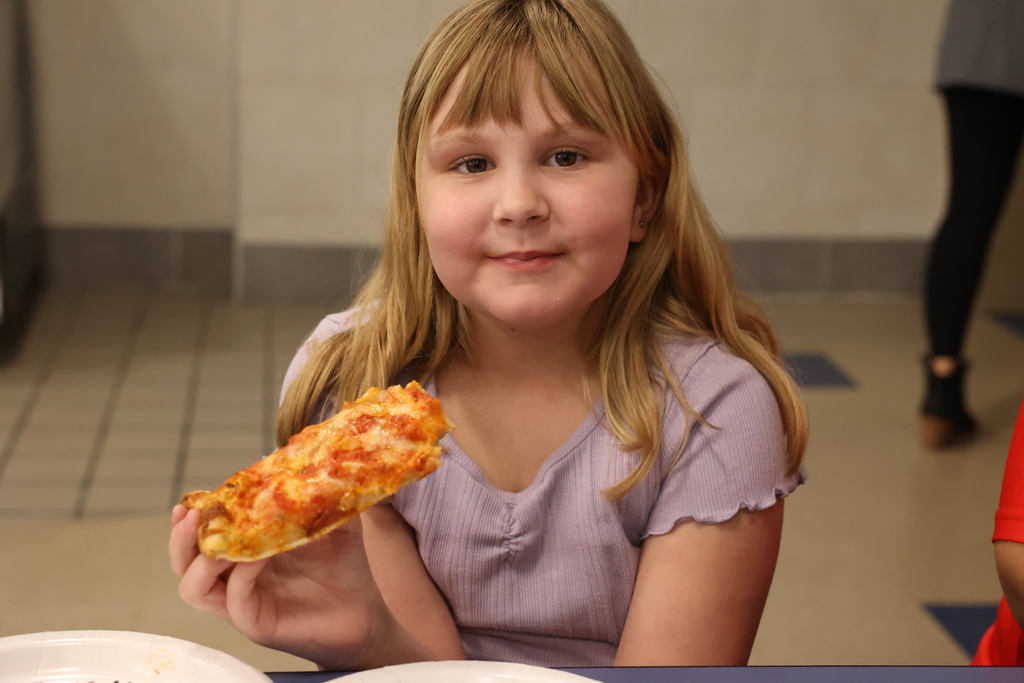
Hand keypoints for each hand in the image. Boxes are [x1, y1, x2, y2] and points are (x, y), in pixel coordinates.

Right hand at [169, 504, 410, 669]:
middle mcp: (236, 579)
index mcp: (245, 553)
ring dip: (200, 559)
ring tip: (217, 537)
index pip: (202, 537)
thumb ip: (319, 495)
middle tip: (188, 514)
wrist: (364, 610)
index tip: (192, 500)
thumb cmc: (343, 566)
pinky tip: (255, 557)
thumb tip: (314, 460)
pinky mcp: (257, 623)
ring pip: (195, 587)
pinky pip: (234, 600)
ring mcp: (243, 603)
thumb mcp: (332, 521)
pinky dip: (239, 576)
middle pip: (185, 563)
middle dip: (181, 538)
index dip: (191, 520)